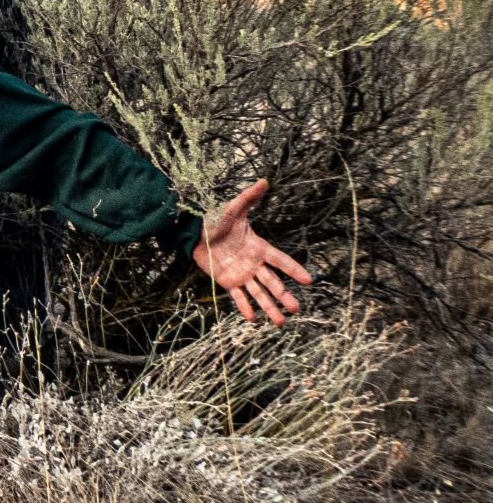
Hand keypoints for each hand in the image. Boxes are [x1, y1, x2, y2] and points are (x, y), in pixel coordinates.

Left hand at [191, 181, 314, 325]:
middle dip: (284, 296)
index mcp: (258, 247)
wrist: (193, 232)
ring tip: (281, 322)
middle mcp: (253, 263)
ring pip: (259, 293)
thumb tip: (264, 181)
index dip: (293, 270)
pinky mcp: (228, 281)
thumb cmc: (215, 219)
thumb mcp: (233, 209)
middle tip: (296, 309)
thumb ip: (249, 198)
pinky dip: (245, 307)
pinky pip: (238, 296)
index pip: (280, 260)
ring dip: (270, 307)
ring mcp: (242, 274)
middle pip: (273, 282)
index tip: (309, 280)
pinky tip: (253, 319)